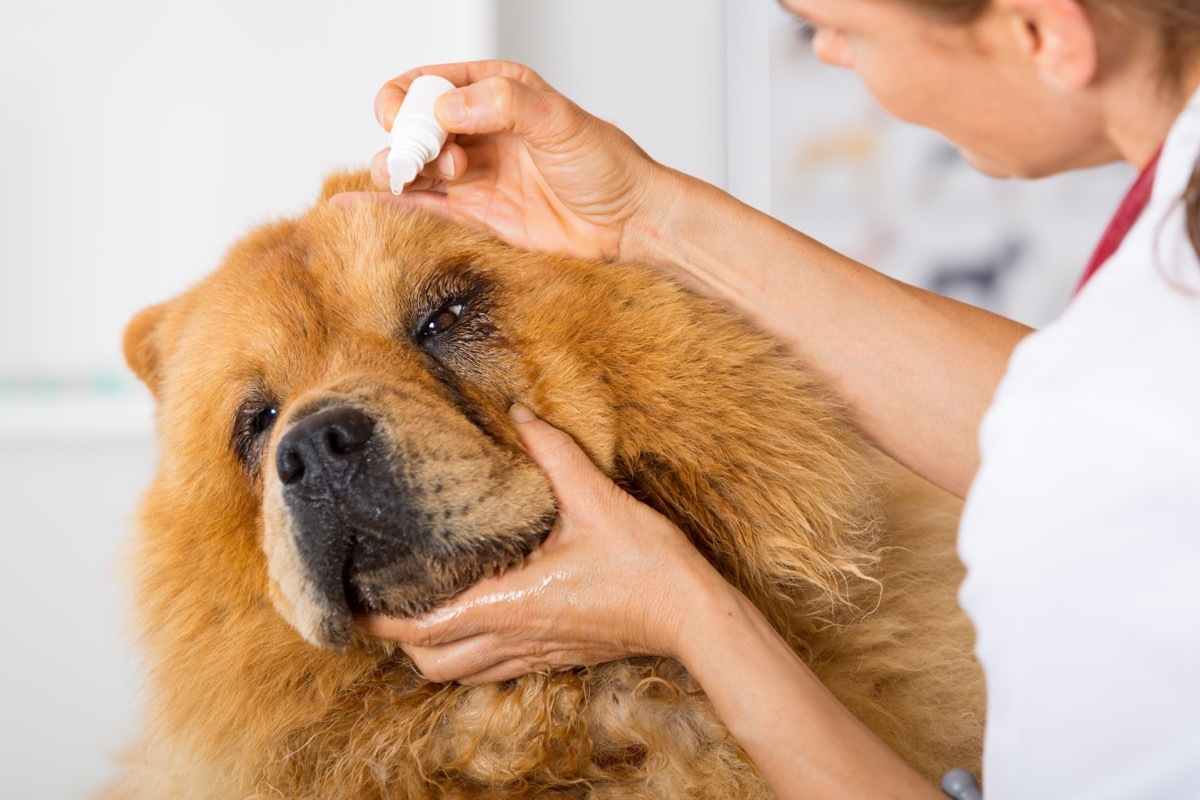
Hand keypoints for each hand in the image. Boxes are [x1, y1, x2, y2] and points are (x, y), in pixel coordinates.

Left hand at [357, 403, 725, 683]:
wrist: (692, 614)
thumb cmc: (646, 564)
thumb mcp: (596, 500)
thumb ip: (552, 453)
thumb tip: (519, 412)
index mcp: (510, 603)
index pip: (423, 627)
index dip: (378, 622)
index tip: (349, 606)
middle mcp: (514, 636)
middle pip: (431, 661)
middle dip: (398, 639)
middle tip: (383, 602)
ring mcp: (535, 654)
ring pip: (460, 672)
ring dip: (432, 650)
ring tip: (421, 612)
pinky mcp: (556, 658)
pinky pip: (494, 668)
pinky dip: (469, 653)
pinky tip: (477, 618)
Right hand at [361, 60, 679, 263]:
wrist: (628, 224)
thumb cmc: (606, 166)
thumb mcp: (560, 122)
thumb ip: (505, 105)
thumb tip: (446, 109)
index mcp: (495, 91)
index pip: (429, 85)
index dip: (409, 100)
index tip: (417, 124)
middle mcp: (477, 130)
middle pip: (411, 127)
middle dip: (407, 140)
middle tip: (434, 161)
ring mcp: (472, 174)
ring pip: (411, 167)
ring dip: (399, 172)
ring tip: (422, 182)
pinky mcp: (473, 216)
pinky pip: (421, 208)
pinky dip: (387, 208)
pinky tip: (351, 208)